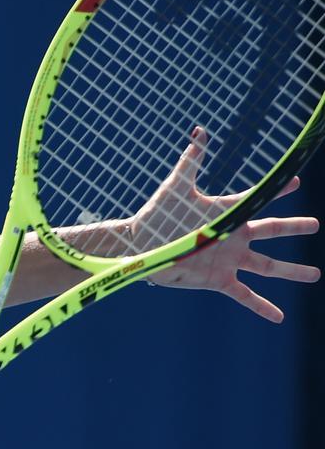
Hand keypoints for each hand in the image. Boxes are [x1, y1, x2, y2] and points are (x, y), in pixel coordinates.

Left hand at [132, 127, 320, 321]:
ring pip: (268, 266)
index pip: (258, 199)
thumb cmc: (158, 214)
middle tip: (315, 224)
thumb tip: (200, 131)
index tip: (296, 180)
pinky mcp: (218, 280)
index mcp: (226, 213)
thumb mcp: (178, 186)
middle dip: (293, 227)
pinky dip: (262, 306)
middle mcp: (232, 236)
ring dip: (291, 271)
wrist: (141, 245)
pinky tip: (279, 317)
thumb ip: (191, 160)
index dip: (278, 190)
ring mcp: (228, 260)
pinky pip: (245, 295)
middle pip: (271, 230)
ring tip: (314, 274)